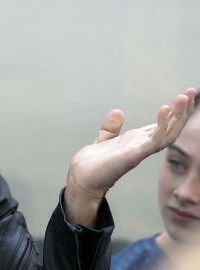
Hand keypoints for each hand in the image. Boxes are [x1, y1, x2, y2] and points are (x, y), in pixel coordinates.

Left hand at [65, 88, 196, 226]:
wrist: (81, 178)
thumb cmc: (93, 164)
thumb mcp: (103, 140)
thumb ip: (111, 128)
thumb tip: (118, 112)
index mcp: (138, 142)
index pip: (162, 125)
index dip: (174, 112)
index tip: (184, 95)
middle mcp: (143, 147)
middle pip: (170, 128)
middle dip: (183, 111)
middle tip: (192, 91)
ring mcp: (140, 151)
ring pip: (168, 133)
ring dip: (178, 116)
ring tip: (184, 97)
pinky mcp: (134, 155)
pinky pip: (154, 140)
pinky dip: (162, 125)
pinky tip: (164, 109)